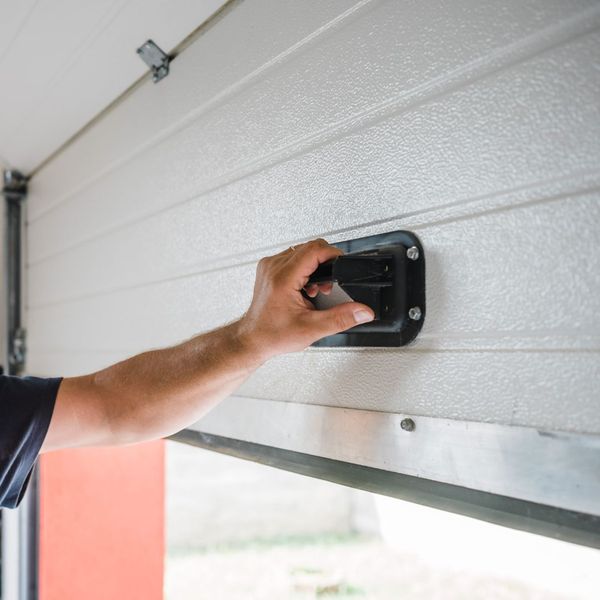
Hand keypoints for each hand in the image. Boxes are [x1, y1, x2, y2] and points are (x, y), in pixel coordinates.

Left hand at [238, 238, 374, 360]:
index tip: (342, 263)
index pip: (314, 250)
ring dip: (314, 266)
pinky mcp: (268, 268)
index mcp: (283, 278)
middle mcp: (274, 267)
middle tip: (327, 286)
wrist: (253, 339)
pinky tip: (304, 286)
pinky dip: (303, 268)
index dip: (333, 254)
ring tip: (314, 289)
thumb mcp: (312, 329)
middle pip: (309, 247)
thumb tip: (362, 311)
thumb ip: (341, 318)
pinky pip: (292, 257)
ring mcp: (269, 266)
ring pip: (301, 251)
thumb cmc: (272, 335)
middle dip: (325, 263)